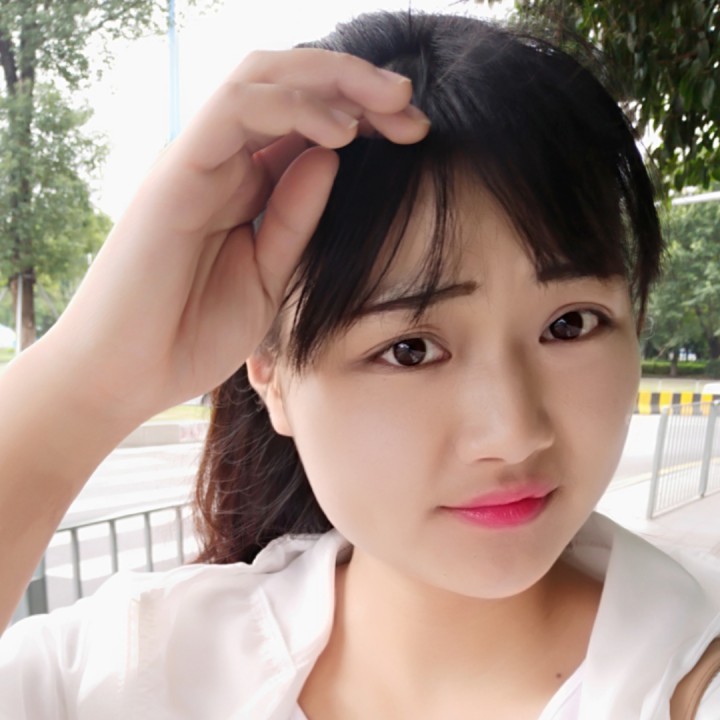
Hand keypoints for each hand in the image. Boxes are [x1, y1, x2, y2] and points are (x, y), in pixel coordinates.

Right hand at [47, 48, 429, 427]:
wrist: (128, 375)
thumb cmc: (191, 333)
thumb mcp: (268, 277)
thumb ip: (296, 220)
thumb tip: (330, 161)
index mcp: (244, 188)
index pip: (305, 126)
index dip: (363, 117)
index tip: (414, 134)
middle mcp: (222, 163)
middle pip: (291, 88)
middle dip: (357, 86)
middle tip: (411, 107)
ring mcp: (198, 162)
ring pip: (264, 80)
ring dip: (334, 81)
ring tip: (391, 103)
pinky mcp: (177, 171)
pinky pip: (236, 111)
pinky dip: (294, 108)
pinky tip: (342, 132)